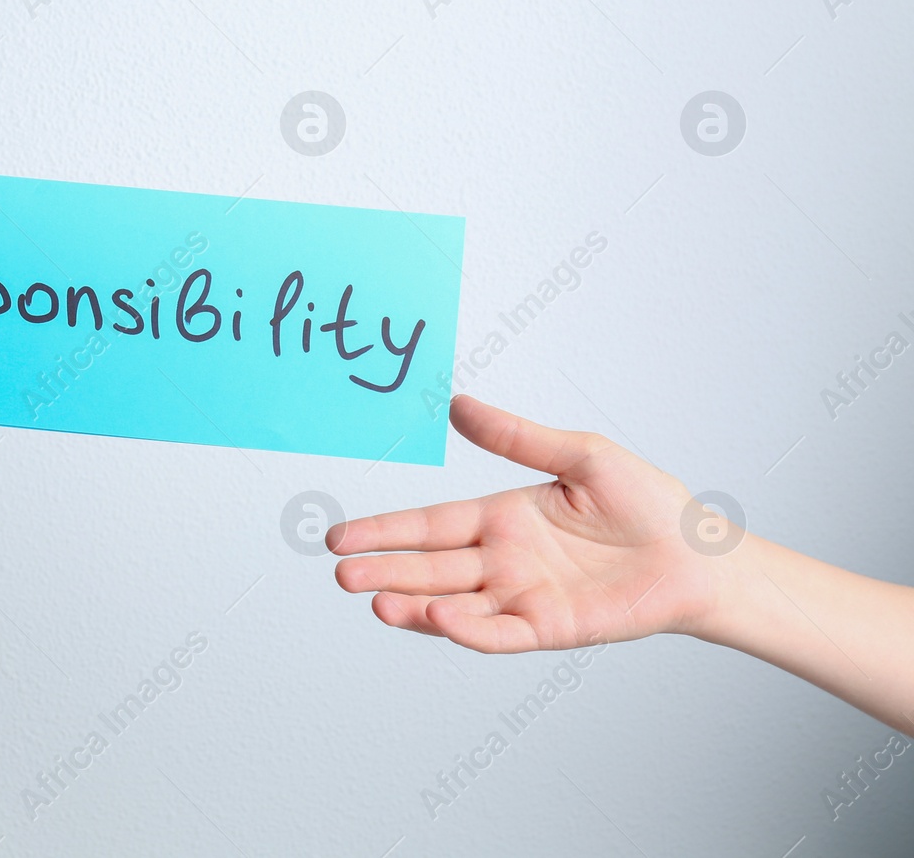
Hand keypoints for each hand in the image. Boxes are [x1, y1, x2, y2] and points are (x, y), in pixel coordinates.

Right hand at [329, 395, 729, 651]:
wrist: (700, 555)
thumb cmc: (648, 503)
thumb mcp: (580, 456)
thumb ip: (517, 437)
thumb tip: (460, 405)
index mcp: (503, 517)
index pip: (429, 525)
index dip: (384, 530)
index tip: (338, 537)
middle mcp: (503, 560)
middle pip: (429, 567)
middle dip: (382, 570)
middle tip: (340, 573)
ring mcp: (522, 597)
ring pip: (452, 604)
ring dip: (412, 605)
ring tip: (373, 600)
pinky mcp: (549, 628)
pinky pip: (499, 632)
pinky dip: (467, 629)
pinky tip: (438, 618)